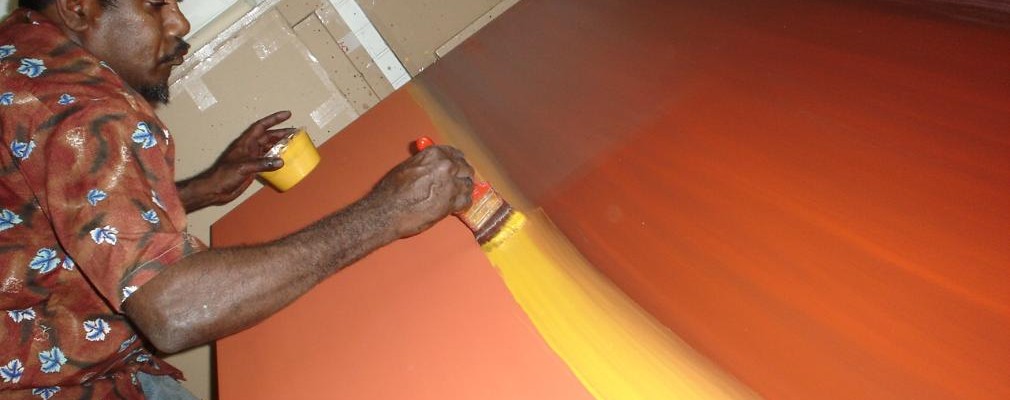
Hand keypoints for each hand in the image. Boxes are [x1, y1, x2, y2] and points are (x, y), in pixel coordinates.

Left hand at [178, 111, 295, 211]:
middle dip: (281, 133)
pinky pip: (267, 161)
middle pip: (268, 137)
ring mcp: (251, 158)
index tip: (287, 114)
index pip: (262, 126)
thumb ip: (262, 164)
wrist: (214, 189)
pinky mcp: (252, 169)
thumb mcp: (243, 167)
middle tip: (296, 133)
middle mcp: (249, 148)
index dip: (274, 119)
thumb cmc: (223, 175)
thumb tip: (280, 161)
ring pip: (269, 148)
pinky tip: (284, 162)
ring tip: (293, 146)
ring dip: (280, 146)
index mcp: (245, 143)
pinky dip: (276, 160)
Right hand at [368, 144, 474, 237]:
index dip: (457, 163)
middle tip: (458, 184)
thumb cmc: (392, 190)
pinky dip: (462, 205)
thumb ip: (426, 164)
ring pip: (468, 186)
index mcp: (434, 154)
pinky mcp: (452, 203)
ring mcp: (451, 184)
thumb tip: (435, 166)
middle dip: (462, 177)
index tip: (457, 168)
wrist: (387, 211)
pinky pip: (466, 201)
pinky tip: (456, 207)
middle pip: (465, 169)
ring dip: (463, 191)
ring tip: (456, 197)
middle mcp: (446, 166)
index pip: (456, 154)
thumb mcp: (408, 167)